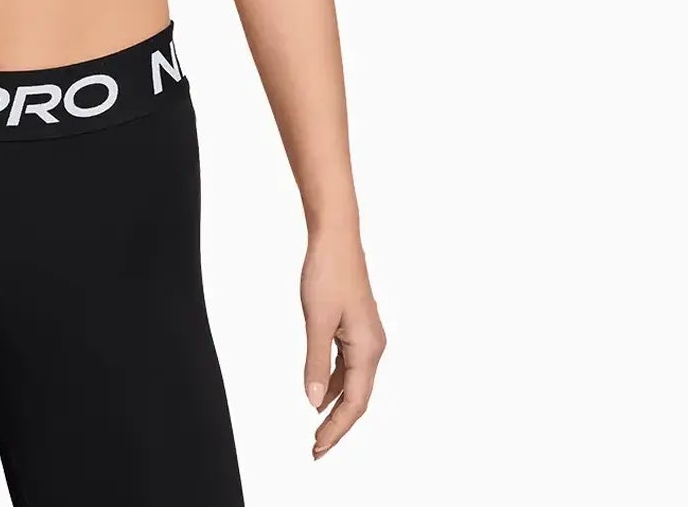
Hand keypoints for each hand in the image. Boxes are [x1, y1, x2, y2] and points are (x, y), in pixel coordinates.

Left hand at [300, 230, 385, 457]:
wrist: (336, 238)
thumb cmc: (327, 273)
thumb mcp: (316, 320)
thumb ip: (315, 362)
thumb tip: (313, 401)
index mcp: (368, 349)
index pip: (354, 402)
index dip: (336, 428)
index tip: (318, 448)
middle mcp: (373, 347)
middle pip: (357, 397)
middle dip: (337, 424)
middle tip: (317, 449)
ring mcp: (367, 337)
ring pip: (353, 382)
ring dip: (336, 405)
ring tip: (317, 428)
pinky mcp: (357, 328)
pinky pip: (348, 365)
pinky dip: (335, 381)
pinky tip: (321, 391)